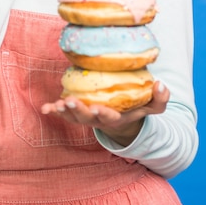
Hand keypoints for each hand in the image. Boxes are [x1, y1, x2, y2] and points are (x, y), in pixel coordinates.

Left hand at [41, 80, 169, 146]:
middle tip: (71, 102)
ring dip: (64, 112)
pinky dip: (54, 111)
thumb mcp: (151, 106)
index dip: (103, 114)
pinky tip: (45, 108)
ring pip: (72, 117)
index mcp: (115, 118)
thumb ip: (160, 98)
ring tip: (58, 104)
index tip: (99, 108)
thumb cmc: (135, 109)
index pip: (109, 117)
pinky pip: (63, 113)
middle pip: (86, 118)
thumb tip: (160, 84)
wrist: (120, 121)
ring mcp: (85, 118)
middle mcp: (98, 120)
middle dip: (78, 111)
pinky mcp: (75, 113)